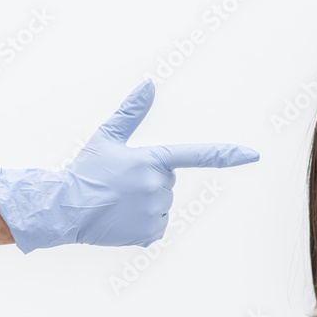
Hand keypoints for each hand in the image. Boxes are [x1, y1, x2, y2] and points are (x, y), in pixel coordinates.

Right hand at [0, 78, 258, 252]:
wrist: (64, 208)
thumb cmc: (85, 170)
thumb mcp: (107, 137)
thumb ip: (132, 111)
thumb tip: (149, 83)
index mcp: (152, 160)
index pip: (197, 155)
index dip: (227, 155)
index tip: (253, 154)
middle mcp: (159, 186)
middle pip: (167, 183)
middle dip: (147, 183)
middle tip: (119, 184)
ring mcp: (156, 211)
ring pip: (162, 206)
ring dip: (144, 204)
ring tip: (117, 202)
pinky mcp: (150, 233)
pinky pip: (156, 227)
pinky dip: (141, 225)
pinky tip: (120, 219)